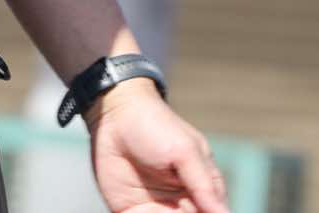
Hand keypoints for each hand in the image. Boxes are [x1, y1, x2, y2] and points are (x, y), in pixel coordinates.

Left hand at [86, 79, 229, 212]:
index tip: (194, 210)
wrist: (114, 115)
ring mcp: (157, 208)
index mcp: (204, 189)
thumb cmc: (156, 126)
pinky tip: (140, 211)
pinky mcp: (131, 212)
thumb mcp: (185, 152)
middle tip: (174, 210)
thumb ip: (204, 185)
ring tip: (154, 209)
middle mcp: (183, 203)